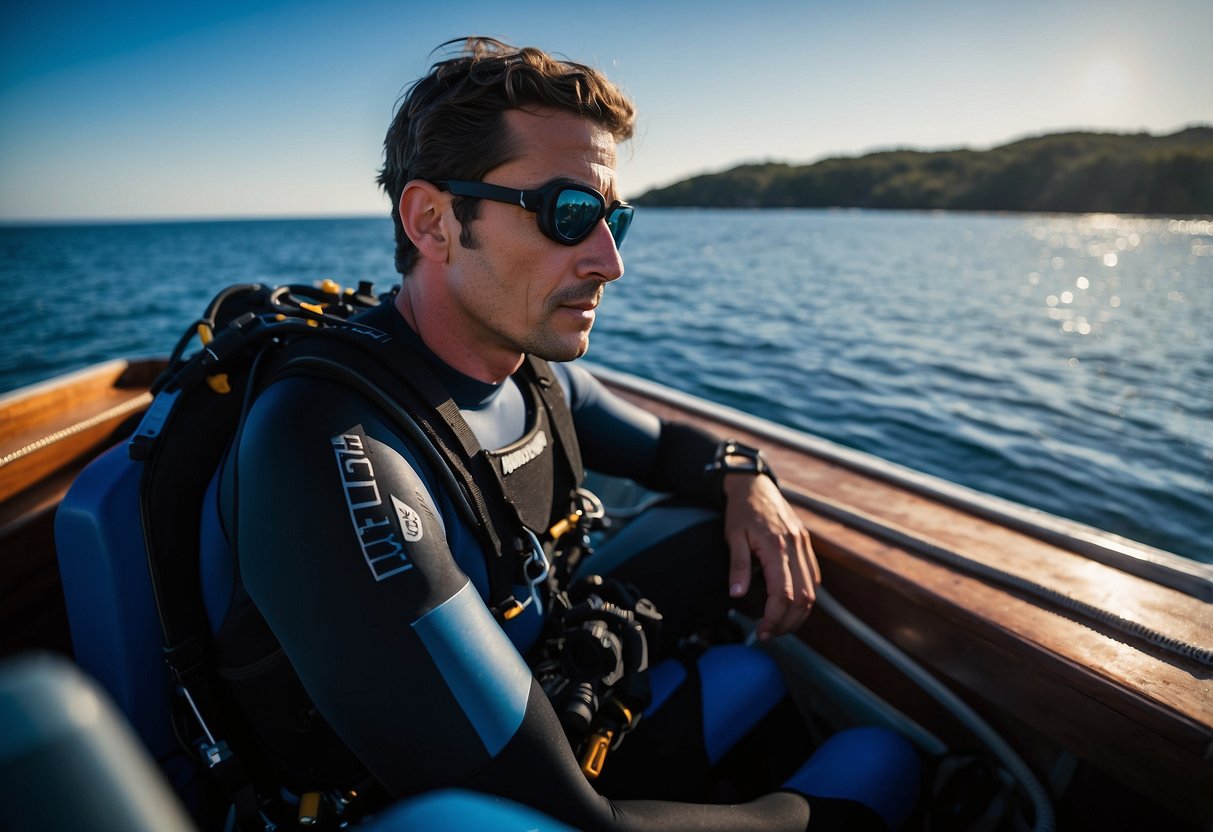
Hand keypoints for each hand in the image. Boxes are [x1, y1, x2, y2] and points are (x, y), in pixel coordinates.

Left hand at [722, 472, 819, 640]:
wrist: (755, 484)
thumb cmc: (741, 510)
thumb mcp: (732, 536)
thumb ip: (737, 566)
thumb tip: (737, 594)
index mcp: (776, 547)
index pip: (782, 594)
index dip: (774, 618)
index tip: (762, 631)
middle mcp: (795, 547)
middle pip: (803, 597)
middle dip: (788, 622)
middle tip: (770, 634)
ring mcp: (804, 545)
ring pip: (813, 590)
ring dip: (800, 613)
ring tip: (780, 625)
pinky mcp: (806, 544)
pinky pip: (814, 576)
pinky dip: (807, 596)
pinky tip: (793, 606)